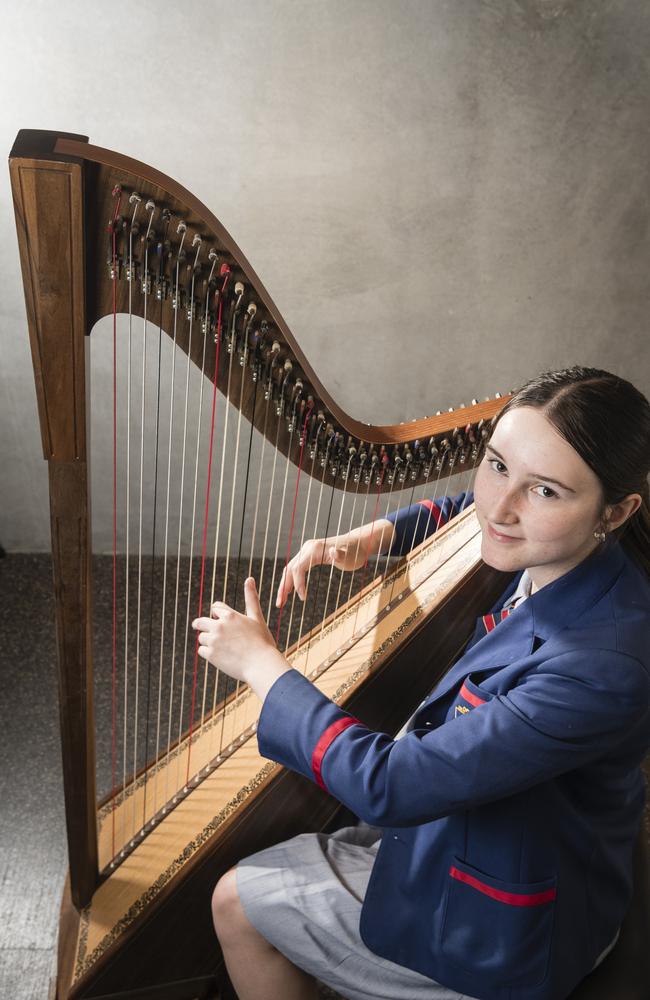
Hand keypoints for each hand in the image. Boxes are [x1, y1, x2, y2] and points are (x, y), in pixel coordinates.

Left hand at [193, 578, 289, 697]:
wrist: (262, 665)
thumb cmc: (262, 642)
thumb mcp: (257, 618)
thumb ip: (251, 598)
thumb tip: (249, 578)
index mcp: (230, 615)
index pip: (215, 608)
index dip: (217, 615)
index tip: (218, 619)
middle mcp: (219, 626)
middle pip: (200, 622)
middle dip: (202, 626)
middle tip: (208, 632)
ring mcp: (214, 640)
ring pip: (201, 637)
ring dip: (208, 642)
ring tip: (222, 649)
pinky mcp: (211, 655)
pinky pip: (201, 651)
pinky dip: (209, 654)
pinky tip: (221, 657)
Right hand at [275, 536, 368, 608]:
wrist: (358, 544)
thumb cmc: (354, 552)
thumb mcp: (349, 556)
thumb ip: (340, 555)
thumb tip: (334, 552)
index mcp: (314, 549)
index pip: (298, 568)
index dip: (298, 584)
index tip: (302, 598)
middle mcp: (307, 548)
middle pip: (290, 569)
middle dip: (284, 587)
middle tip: (280, 605)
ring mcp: (307, 551)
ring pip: (290, 569)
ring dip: (285, 585)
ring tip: (281, 602)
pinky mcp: (309, 556)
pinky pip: (296, 569)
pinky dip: (291, 581)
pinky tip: (289, 592)